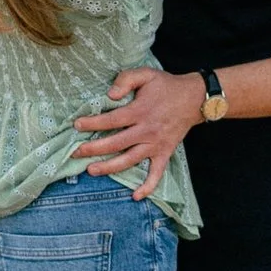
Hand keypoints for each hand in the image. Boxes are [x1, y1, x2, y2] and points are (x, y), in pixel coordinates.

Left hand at [71, 66, 204, 198]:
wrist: (195, 98)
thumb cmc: (166, 86)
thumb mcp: (146, 74)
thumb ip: (126, 80)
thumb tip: (110, 95)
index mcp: (140, 111)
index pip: (111, 120)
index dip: (93, 123)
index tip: (76, 126)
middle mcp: (147, 131)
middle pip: (116, 143)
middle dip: (93, 149)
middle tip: (75, 153)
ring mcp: (156, 144)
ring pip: (130, 160)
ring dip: (110, 168)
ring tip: (91, 171)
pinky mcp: (165, 152)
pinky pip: (157, 173)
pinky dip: (148, 186)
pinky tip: (135, 196)